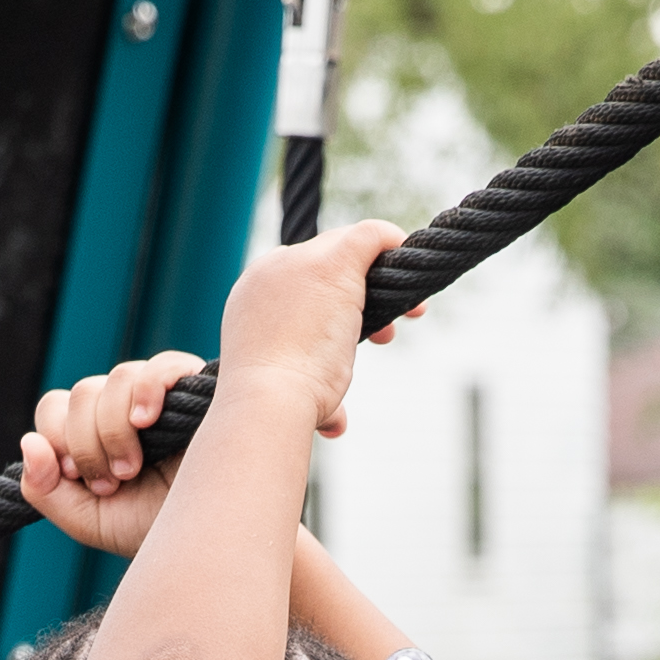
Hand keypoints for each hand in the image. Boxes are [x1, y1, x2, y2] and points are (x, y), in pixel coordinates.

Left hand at [17, 350, 207, 557]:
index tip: (76, 477)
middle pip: (81, 394)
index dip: (57, 438)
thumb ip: (46, 490)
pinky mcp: (194, 386)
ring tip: (133, 469)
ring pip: (114, 380)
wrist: (211, 540)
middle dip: (85, 444)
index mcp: (96, 432)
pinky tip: (146, 423)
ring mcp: (158, 393)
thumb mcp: (88, 521)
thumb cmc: (156, 530)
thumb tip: (28, 441)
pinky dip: (144, 392)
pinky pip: (156, 368)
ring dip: (113, 430)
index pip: (55, 406)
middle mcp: (123, 407)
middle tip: (113, 482)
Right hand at [213, 220, 404, 446]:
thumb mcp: (293, 390)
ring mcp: (300, 261)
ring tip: (392, 332)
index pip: (299, 279)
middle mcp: (271, 269)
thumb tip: (336, 424)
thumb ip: (316, 394)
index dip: (331, 303)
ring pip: (349, 248)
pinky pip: (370, 235)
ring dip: (378, 284)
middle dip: (359, 293)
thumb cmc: (276, 407)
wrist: (266, 400)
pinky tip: (407, 259)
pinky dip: (391, 242)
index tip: (352, 338)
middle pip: (324, 259)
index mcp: (252, 294)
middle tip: (383, 338)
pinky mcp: (333, 262)